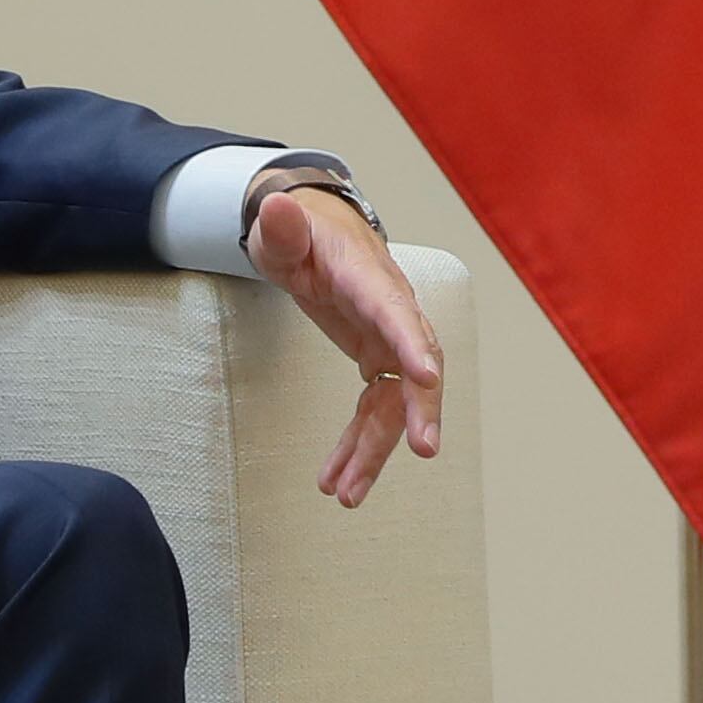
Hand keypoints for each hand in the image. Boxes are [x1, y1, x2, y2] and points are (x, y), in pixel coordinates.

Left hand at [245, 183, 443, 506]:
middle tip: (424, 449)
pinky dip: (358, 446)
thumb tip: (275, 208)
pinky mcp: (376, 358)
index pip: (395, 312)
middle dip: (421, 409)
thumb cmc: (296, 230)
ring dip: (375, 450)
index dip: (413, 343)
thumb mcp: (278, 229)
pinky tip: (336, 479)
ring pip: (394, 402)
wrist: (311, 231)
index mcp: (368, 279)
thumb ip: (280, 226)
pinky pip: (375, 410)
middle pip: (415, 364)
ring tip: (347, 494)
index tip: (427, 377)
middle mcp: (389, 312)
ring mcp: (386, 339)